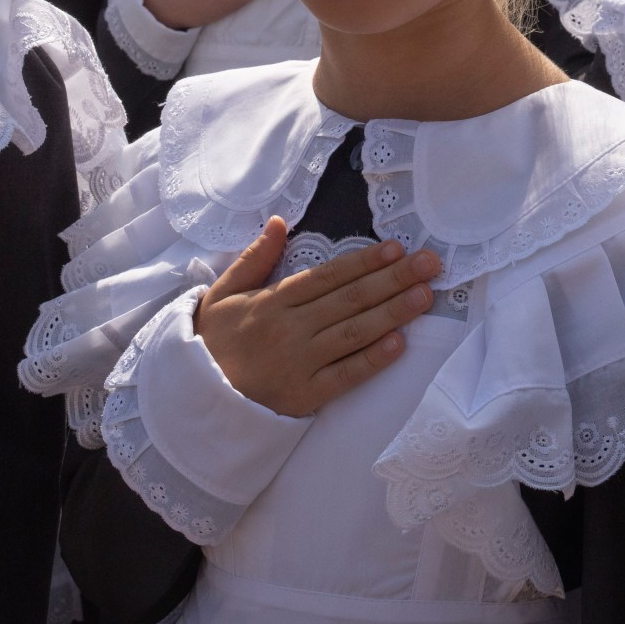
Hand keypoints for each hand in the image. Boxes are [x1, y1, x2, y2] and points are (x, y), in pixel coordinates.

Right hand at [195, 216, 441, 417]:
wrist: (194, 401)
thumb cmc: (213, 343)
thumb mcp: (223, 294)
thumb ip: (254, 258)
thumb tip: (279, 222)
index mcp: (273, 301)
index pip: (327, 276)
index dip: (364, 262)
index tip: (397, 249)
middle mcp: (290, 328)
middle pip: (349, 299)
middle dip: (393, 280)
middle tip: (430, 264)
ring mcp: (299, 363)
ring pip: (353, 332)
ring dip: (393, 312)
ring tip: (425, 296)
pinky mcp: (305, 396)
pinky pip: (344, 375)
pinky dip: (372, 360)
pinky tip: (399, 344)